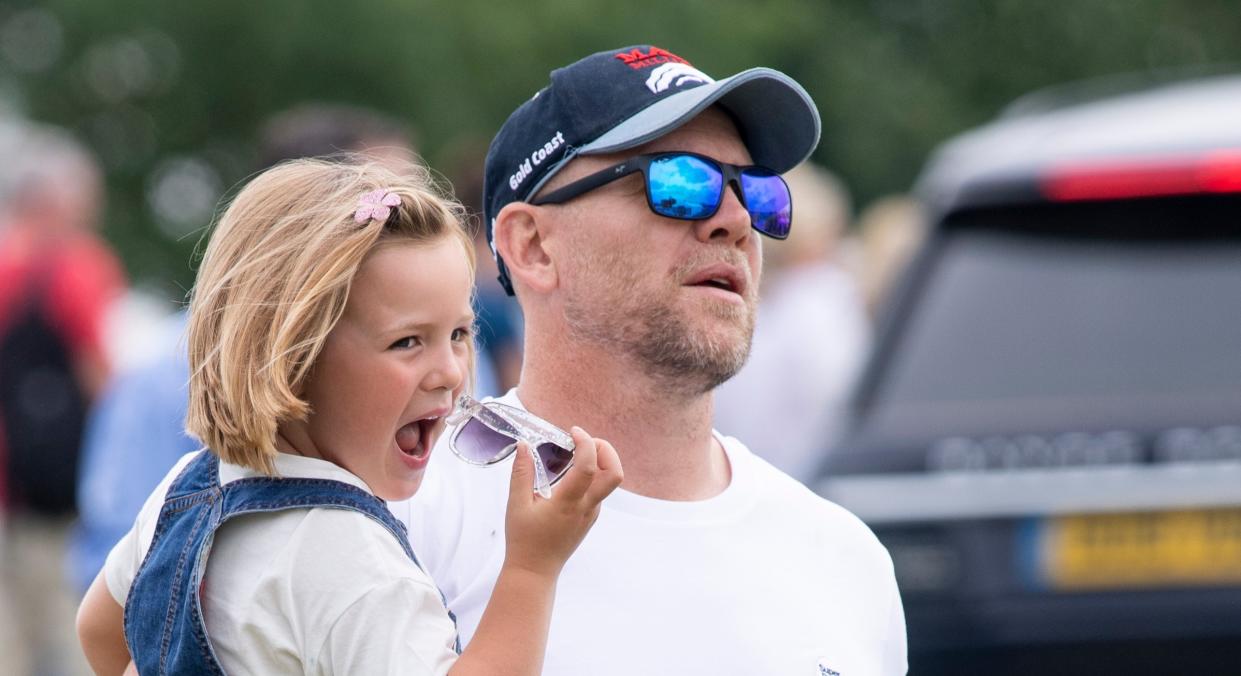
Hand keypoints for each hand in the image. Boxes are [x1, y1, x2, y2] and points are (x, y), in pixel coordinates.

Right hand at [502, 427, 622, 579]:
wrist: (535, 571)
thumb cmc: (524, 539)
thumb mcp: (516, 504)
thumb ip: (522, 472)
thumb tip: (524, 445)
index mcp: (568, 503)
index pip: (589, 467)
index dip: (586, 443)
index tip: (573, 432)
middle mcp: (586, 508)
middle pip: (614, 474)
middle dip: (606, 450)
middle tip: (584, 441)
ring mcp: (591, 513)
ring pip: (609, 481)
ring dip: (599, 460)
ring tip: (574, 452)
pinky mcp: (590, 517)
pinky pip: (599, 490)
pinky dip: (592, 474)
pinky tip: (570, 472)